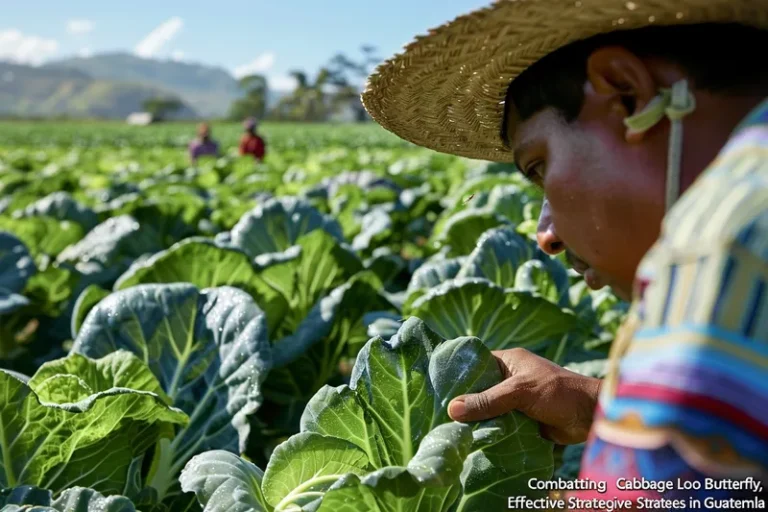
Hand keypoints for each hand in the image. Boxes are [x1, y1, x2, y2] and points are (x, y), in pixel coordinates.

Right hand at [448, 347, 600, 444]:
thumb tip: (452, 409)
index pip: (475, 365)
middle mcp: (509, 379)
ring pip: (488, 411)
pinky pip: (500, 426)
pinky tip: (472, 441)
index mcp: (508, 362)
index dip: (458, 376)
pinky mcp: (522, 421)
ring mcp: (516, 401)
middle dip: (464, 404)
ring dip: (477, 421)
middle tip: (440, 416)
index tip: (436, 389)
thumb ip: (488, 400)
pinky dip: (490, 433)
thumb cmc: (557, 392)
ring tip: (451, 431)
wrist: (591, 416)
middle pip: (479, 391)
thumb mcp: (519, 392)